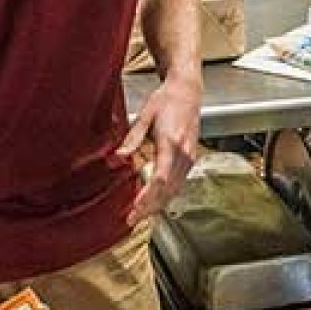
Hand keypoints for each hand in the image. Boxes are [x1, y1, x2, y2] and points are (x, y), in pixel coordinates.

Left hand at [120, 70, 201, 226]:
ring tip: (140, 214)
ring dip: (158, 204)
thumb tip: (119, 158)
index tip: (134, 208)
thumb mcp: (144, 116)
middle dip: (150, 207)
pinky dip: (166, 195)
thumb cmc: (166, 99)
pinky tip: (155, 200)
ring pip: (175, 189)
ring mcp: (190, 157)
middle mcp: (184, 153)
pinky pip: (179, 183)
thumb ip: (133, 139)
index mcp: (171, 143)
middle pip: (168, 190)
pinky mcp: (191, 158)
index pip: (160, 179)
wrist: (187, 90)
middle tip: (132, 219)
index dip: (147, 197)